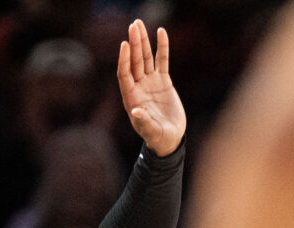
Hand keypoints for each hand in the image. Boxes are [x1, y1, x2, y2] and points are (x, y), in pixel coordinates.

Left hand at [117, 20, 185, 155]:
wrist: (169, 138)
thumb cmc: (157, 137)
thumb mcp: (151, 131)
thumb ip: (143, 122)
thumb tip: (136, 111)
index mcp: (131, 98)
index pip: (124, 74)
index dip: (124, 60)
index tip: (124, 44)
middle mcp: (138, 87)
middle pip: (134, 61)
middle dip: (134, 43)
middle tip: (133, 25)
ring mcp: (150, 83)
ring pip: (146, 58)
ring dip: (143, 41)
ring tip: (140, 23)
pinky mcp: (163, 81)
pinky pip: (162, 60)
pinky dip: (162, 47)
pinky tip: (161, 32)